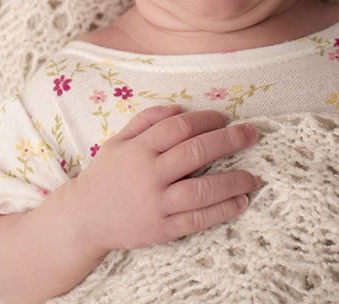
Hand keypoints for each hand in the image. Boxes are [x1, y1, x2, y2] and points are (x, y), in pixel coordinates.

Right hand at [62, 105, 261, 253]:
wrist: (84, 219)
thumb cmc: (106, 175)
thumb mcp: (118, 142)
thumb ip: (146, 121)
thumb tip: (180, 108)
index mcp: (138, 150)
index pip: (179, 128)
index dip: (205, 119)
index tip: (223, 118)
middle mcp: (149, 175)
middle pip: (195, 153)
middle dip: (229, 140)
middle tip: (251, 134)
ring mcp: (156, 204)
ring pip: (202, 190)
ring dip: (233, 181)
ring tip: (254, 176)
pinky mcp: (162, 230)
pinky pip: (198, 219)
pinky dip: (223, 210)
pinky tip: (241, 202)